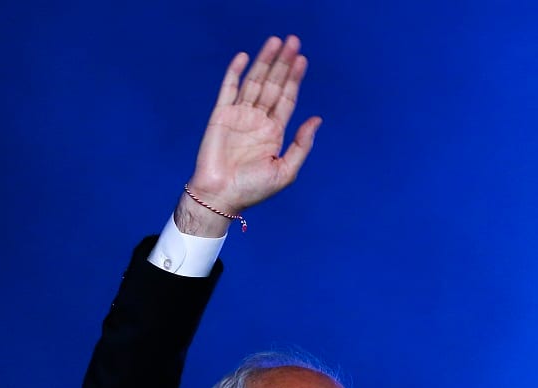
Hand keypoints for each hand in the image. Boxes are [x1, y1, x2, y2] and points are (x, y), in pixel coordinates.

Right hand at [176, 35, 321, 235]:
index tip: (302, 60)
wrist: (220, 197)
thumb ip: (301, 145)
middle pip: (273, 84)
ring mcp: (239, 116)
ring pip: (254, 82)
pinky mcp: (220, 116)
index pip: (287, 99)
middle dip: (283, 63)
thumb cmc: (252, 190)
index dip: (294, 79)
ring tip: (275, 42)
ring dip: (264, 61)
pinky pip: (228, 89)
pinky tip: (245, 57)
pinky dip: (235, 72)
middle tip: (293, 41)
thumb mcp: (286, 171)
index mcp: (274, 132)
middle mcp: (257, 120)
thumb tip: (316, 119)